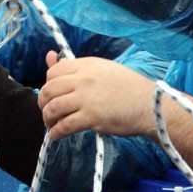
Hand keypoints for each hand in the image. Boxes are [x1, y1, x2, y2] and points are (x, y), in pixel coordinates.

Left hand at [37, 52, 157, 139]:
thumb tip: (50, 56)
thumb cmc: (128, 87)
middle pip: (48, 89)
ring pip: (53, 108)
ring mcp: (87, 98)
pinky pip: (64, 125)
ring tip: (51, 125)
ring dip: (47, 119)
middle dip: (43, 103)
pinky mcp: (92, 117)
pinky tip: (56, 135)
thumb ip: (75, 66)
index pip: (53, 72)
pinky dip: (56, 132)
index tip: (53, 95)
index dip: (48, 85)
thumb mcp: (102, 69)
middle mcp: (83, 79)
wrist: (149, 104)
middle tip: (48, 112)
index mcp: (86, 65)